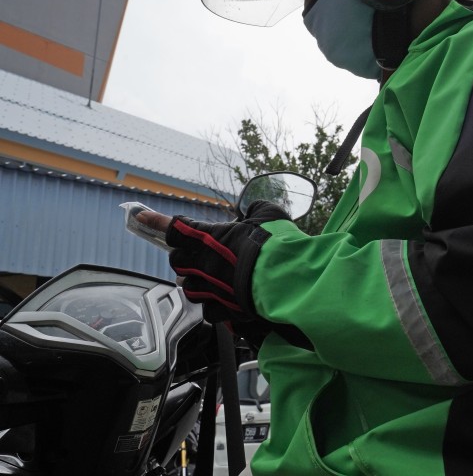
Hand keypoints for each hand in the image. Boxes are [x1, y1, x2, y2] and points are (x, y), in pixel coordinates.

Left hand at [137, 202, 311, 349]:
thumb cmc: (274, 244)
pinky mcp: (222, 309)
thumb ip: (256, 210)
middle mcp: (203, 264)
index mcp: (208, 239)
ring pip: (188, 287)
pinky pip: (208, 310)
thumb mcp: (268, 215)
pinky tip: (226, 300)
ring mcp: (210, 289)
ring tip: (210, 279)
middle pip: (176, 261)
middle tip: (198, 254)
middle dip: (184, 257)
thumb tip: (254, 210)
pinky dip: (213, 305)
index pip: (174, 228)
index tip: (139, 217)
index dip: (155, 221)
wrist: (284, 279)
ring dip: (195, 282)